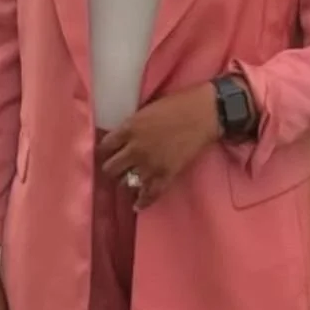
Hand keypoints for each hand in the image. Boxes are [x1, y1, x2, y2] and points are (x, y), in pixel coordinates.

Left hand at [99, 82, 220, 209]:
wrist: (204, 113)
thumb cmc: (178, 104)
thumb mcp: (147, 109)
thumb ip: (133, 124)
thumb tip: (124, 134)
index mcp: (129, 128)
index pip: (105, 146)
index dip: (105, 150)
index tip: (108, 152)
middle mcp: (135, 149)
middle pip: (111, 168)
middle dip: (113, 167)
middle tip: (118, 167)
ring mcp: (150, 164)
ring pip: (126, 183)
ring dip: (127, 181)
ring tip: (129, 181)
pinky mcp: (166, 175)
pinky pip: (149, 194)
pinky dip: (142, 201)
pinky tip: (137, 205)